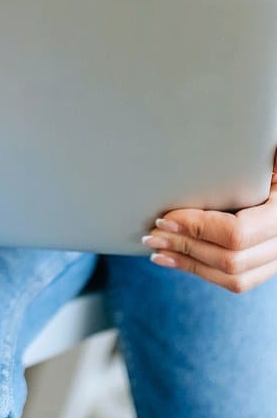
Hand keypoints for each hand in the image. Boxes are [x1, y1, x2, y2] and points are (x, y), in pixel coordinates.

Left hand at [143, 149, 276, 292]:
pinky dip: (199, 271)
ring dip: (188, 263)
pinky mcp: (265, 264)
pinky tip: (172, 259)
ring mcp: (276, 257)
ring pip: (232, 277)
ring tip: (157, 248)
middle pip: (231, 260)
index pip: (236, 233)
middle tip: (152, 234)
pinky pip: (235, 280)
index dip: (197, 228)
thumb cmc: (269, 160)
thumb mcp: (267, 154)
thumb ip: (256, 155)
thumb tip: (230, 137)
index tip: (165, 218)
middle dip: (185, 247)